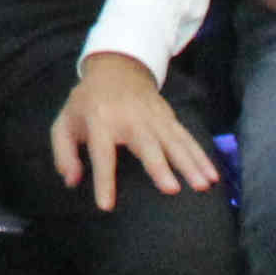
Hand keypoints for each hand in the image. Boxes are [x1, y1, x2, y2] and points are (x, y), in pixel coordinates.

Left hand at [46, 52, 216, 208]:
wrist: (116, 68)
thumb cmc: (86, 104)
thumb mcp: (64, 123)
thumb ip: (63, 153)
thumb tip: (71, 181)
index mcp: (99, 121)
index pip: (102, 154)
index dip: (104, 180)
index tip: (107, 206)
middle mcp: (129, 118)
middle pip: (147, 145)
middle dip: (160, 167)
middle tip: (172, 189)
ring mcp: (153, 117)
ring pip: (174, 142)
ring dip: (190, 164)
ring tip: (203, 185)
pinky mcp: (169, 117)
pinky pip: (187, 138)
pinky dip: (201, 156)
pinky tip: (212, 175)